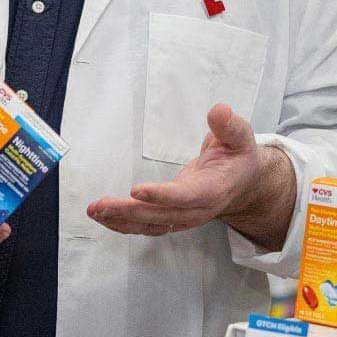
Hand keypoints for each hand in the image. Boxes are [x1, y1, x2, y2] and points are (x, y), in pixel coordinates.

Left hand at [87, 104, 285, 236]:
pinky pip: (146, 226)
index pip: (186, 196)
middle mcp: (197, 210)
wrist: (242, 183)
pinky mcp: (172, 219)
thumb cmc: (237, 157)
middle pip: (162, 216)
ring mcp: (183, 218)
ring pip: (150, 224)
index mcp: (214, 190)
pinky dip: (123, 224)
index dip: (162, 196)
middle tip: (101, 205)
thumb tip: (219, 110)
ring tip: (94, 211)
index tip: (137, 190)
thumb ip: (229, 126)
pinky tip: (103, 217)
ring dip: (121, 220)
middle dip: (130, 211)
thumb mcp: (240, 137)